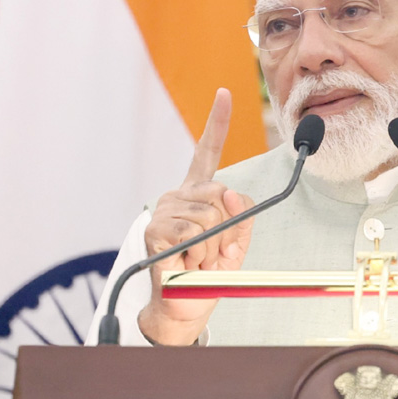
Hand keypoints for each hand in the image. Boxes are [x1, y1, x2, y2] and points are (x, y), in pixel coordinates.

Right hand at [138, 89, 253, 343]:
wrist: (186, 306)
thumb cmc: (211, 272)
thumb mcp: (238, 241)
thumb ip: (243, 214)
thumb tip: (229, 192)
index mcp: (198, 193)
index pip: (206, 151)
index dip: (216, 122)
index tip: (224, 92)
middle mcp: (179, 195)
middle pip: (221, 193)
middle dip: (227, 229)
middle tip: (212, 252)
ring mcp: (164, 211)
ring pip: (209, 218)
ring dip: (213, 248)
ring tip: (198, 260)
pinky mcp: (154, 231)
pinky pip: (193, 234)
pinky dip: (197, 255)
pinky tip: (184, 263)